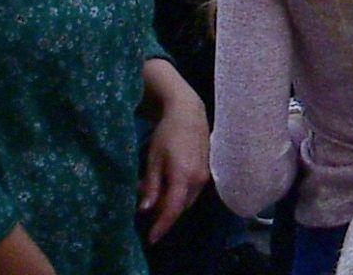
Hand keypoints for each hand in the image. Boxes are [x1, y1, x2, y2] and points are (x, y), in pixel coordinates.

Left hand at [138, 62, 208, 236]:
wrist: (188, 113)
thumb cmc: (167, 134)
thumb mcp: (153, 160)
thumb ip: (151, 187)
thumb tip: (145, 211)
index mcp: (184, 177)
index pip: (172, 210)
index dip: (161, 227)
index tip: (150, 239)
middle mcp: (198, 180)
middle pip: (180, 207)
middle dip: (163, 215)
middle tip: (146, 212)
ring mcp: (205, 176)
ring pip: (186, 200)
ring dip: (171, 203)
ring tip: (153, 196)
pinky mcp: (206, 171)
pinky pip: (192, 190)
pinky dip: (178, 194)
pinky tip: (166, 186)